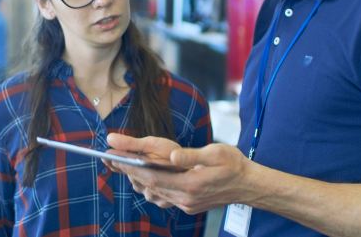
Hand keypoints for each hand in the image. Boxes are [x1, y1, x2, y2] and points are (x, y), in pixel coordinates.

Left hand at [106, 133, 252, 213]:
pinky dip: (152, 189)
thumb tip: (171, 156)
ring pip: (155, 194)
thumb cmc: (234, 165)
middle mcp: (186, 198)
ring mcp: (187, 204)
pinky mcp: (189, 206)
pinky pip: (164, 198)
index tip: (117, 160)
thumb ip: (192, 155)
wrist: (249, 186)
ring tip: (123, 168)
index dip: (134, 168)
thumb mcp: (216, 153)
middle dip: (130, 173)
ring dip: (139, 181)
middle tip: (112, 161)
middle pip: (150, 186)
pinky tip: (146, 180)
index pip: (154, 177)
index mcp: (191, 183)